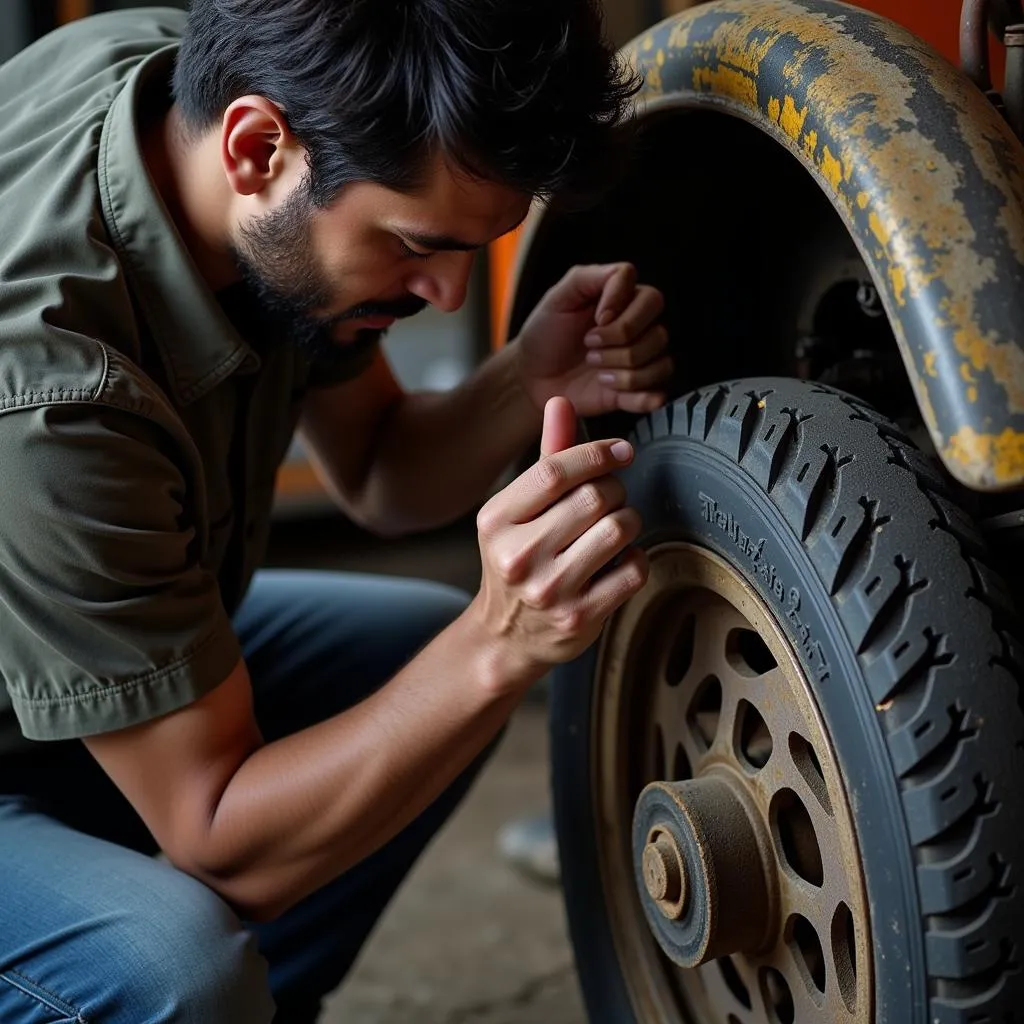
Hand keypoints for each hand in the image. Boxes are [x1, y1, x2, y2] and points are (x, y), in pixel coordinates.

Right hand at [470, 397, 648, 689]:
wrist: (505, 637)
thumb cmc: (518, 561)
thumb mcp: (518, 511)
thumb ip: (545, 458)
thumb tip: (561, 402)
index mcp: (496, 521)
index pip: (555, 471)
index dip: (597, 453)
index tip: (622, 451)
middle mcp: (518, 555)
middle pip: (594, 497)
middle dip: (614, 491)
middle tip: (611, 500)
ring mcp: (550, 589)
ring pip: (619, 529)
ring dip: (628, 522)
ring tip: (613, 530)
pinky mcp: (580, 616)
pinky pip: (633, 569)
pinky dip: (634, 559)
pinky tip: (616, 564)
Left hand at [515, 262, 671, 416]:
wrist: (532, 375)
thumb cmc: (546, 332)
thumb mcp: (558, 296)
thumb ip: (588, 276)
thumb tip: (622, 292)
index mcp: (626, 302)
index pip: (651, 299)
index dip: (624, 311)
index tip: (596, 319)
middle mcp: (640, 331)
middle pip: (659, 334)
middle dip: (619, 343)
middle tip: (589, 347)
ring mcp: (639, 362)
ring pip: (660, 365)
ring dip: (622, 372)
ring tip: (596, 370)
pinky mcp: (635, 391)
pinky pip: (658, 394)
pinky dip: (639, 396)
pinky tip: (613, 391)